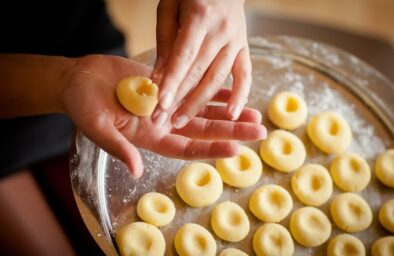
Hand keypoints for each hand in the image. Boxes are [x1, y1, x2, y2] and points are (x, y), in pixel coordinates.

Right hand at [62, 55, 264, 177]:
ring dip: (229, 111)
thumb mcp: (97, 128)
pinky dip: (213, 89)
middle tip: (260, 131)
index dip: (210, 150)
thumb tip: (136, 171)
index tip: (236, 150)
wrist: (80, 79)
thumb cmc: (82, 105)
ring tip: (255, 113)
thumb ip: (118, 148)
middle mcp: (164, 124)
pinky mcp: (168, 85)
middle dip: (232, 131)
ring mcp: (168, 104)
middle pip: (204, 130)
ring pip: (204, 110)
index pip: (186, 148)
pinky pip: (195, 87)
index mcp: (150, 138)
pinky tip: (232, 90)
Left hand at [153, 0, 249, 127]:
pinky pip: (245, 75)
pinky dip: (240, 96)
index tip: (160, 104)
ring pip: (217, 78)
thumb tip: (158, 78)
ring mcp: (236, 41)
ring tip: (180, 123)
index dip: (172, 81)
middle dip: (178, 99)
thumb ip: (165, 41)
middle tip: (160, 121)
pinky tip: (231, 115)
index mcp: (200, 17)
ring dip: (198, 104)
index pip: (184, 56)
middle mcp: (221, 31)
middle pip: (198, 72)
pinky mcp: (244, 48)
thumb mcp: (169, 7)